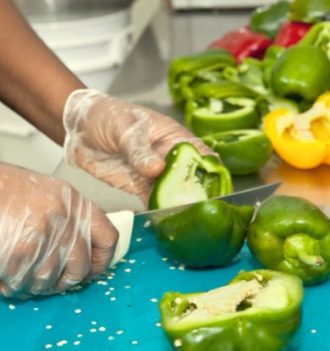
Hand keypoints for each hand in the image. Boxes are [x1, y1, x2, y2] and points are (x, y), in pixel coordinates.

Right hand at [0, 165, 117, 297]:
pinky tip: (4, 273)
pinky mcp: (22, 250)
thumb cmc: (6, 190)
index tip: (92, 270)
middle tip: (51, 283)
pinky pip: (22, 282)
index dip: (102, 261)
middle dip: (64, 282)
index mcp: (75, 203)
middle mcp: (66, 218)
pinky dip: (12, 284)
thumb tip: (82, 252)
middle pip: (80, 268)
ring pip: (49, 280)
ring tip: (21, 273)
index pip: (108, 239)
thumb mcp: (48, 195)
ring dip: (33, 284)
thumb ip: (69, 220)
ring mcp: (45, 234)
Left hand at [63, 89, 211, 204]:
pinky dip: (159, 211)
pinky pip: (154, 201)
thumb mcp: (123, 128)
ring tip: (185, 218)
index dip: (211, 169)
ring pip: (174, 192)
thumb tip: (158, 169)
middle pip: (191, 177)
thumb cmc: (106, 116)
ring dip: (179, 204)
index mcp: (172, 136)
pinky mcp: (140, 186)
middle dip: (197, 193)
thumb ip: (139, 150)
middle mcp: (168, 157)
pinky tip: (164, 220)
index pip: (200, 153)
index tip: (214, 186)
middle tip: (199, 209)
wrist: (79, 128)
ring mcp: (155, 174)